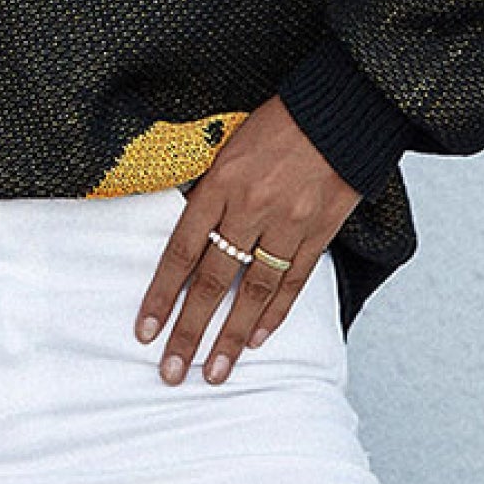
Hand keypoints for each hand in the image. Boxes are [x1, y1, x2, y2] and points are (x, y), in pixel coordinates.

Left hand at [133, 94, 361, 385]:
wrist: (338, 110)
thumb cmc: (277, 123)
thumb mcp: (227, 144)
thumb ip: (206, 188)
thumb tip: (182, 230)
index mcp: (220, 183)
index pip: (181, 249)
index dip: (161, 294)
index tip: (145, 330)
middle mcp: (250, 207)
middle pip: (212, 279)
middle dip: (189, 331)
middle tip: (172, 372)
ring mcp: (287, 223)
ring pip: (253, 290)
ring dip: (231, 336)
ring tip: (215, 373)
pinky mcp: (319, 232)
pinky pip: (293, 281)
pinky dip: (274, 313)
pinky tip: (256, 340)